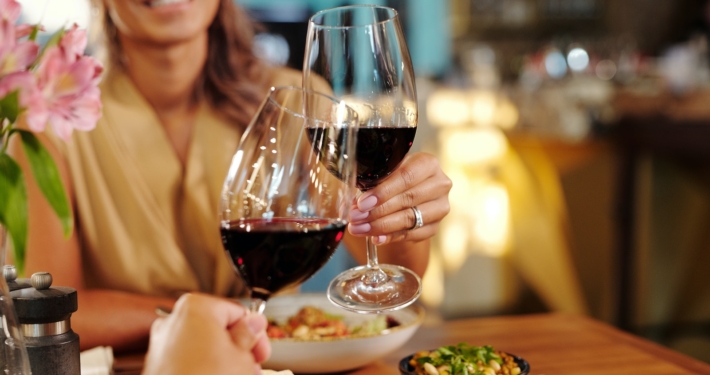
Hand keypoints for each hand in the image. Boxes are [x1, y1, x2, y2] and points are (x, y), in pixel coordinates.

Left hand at [143, 293, 270, 374]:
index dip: (254, 332)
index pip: (237, 311)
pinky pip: (189, 359)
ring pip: (204, 345)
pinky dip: (204, 367)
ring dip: (224, 360)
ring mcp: (163, 343)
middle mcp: (174, 319)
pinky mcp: (158, 364)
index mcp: (196, 307)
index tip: (261, 348)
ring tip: (238, 374)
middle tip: (252, 365)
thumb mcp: (241, 356)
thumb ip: (249, 334)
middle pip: (219, 328)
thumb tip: (253, 323)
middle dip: (239, 348)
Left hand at [348, 152, 451, 244]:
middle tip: (356, 218)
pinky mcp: (435, 226)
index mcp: (428, 164)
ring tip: (360, 229)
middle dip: (378, 211)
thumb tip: (353, 203)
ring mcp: (440, 207)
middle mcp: (440, 184)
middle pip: (408, 199)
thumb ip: (372, 183)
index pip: (406, 177)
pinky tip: (376, 238)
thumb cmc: (394, 178)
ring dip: (381, 226)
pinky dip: (392, 237)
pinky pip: (412, 234)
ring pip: (410, 219)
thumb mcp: (385, 173)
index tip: (362, 203)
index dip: (383, 191)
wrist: (408, 191)